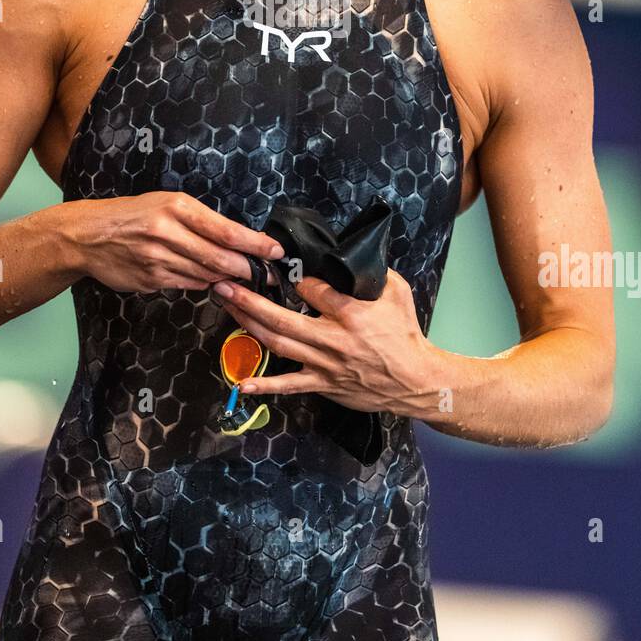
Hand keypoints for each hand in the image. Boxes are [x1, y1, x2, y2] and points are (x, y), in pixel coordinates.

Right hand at [77, 190, 284, 293]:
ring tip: (240, 277)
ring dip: (226, 278)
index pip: (226, 230)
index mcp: (177, 208)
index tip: (276, 251)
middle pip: (220, 258)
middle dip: (247, 268)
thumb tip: (237, 241)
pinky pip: (187, 285)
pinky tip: (208, 280)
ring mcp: (158, 259)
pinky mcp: (150, 279)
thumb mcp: (166, 203)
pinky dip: (202, 283)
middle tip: (266, 273)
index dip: (256, 244)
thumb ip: (200, 221)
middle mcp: (168, 233)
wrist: (88, 235)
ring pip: (206, 275)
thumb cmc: (133, 214)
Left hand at [211, 268, 435, 414]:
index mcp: (352, 314)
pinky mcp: (322, 384)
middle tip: (225, 284)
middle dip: (250, 300)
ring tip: (228, 308)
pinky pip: (289, 386)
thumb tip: (347, 255)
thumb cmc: (404, 333)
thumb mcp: (397, 292)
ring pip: (278, 344)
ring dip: (249, 326)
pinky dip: (264, 386)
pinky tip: (241, 383)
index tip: (281, 268)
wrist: (414, 380)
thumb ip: (371, 272)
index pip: (312, 290)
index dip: (294, 279)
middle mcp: (333, 339)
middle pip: (283, 318)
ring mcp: (324, 364)